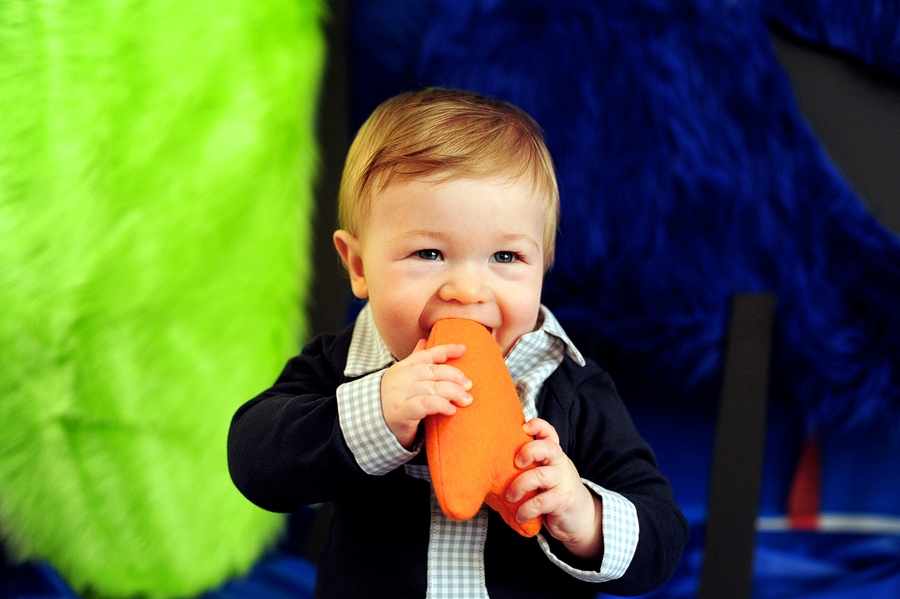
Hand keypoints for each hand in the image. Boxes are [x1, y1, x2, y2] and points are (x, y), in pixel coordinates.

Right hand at [380, 339, 472, 447]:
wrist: (371, 423)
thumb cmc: (393, 399)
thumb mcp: (403, 377)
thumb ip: (415, 360)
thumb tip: (424, 340)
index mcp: (404, 367)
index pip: (428, 354)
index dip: (447, 349)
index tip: (464, 349)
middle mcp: (402, 377)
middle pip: (434, 371)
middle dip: (455, 376)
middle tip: (469, 385)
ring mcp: (401, 393)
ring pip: (433, 387)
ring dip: (454, 392)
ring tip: (466, 399)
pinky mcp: (402, 411)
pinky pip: (426, 404)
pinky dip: (441, 405)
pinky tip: (451, 410)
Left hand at [506, 418, 603, 560]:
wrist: (581, 518)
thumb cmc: (554, 492)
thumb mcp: (545, 474)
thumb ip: (530, 466)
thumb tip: (494, 463)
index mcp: (554, 455)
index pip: (550, 433)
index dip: (538, 426)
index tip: (523, 428)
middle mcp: (560, 464)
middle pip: (548, 448)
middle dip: (528, 451)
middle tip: (515, 464)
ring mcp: (564, 481)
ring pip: (540, 476)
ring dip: (520, 485)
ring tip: (510, 496)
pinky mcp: (564, 500)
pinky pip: (541, 502)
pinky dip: (526, 509)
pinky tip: (520, 515)